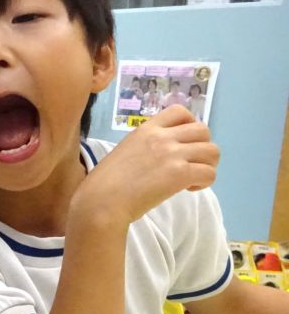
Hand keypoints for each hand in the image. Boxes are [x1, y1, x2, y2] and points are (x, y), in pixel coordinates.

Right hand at [74, 105, 218, 226]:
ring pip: (212, 151)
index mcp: (146, 130)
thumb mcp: (124, 153)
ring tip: (191, 178)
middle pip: (203, 130)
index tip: (183, 143)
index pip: (180, 112)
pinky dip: (204, 182)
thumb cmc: (104, 184)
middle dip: (202, 148)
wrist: (101, 202)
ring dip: (207, 165)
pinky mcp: (180, 174)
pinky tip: (188, 189)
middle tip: (190, 164)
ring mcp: (172, 154)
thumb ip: (145, 148)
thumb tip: (160, 159)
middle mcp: (162, 137)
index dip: (189, 125)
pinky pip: (209, 173)